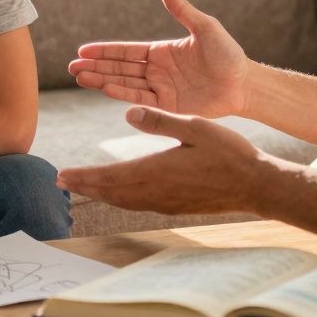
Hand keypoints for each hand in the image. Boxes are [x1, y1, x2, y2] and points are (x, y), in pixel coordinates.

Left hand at [55, 106, 264, 214]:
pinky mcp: (175, 207)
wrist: (255, 185)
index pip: (109, 176)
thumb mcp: (194, 126)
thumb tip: (128, 110)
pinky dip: (120, 198)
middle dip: (84, 186)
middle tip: (61, 182)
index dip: (83, 176)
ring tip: (83, 186)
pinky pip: (138, 204)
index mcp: (155, 170)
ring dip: (100, 193)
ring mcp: (165, 202)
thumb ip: (160, 120)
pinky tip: (120, 193)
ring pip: (123, 200)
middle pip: (110, 192)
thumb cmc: (228, 153)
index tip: (61, 174)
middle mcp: (155, 191)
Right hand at [68, 0, 248, 117]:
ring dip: (103, 81)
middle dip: (96, 67)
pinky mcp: (169, 106)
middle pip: (120, 68)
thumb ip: (182, 10)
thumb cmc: (228, 54)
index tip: (82, 51)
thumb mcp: (205, 28)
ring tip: (80, 78)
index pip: (126, 51)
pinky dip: (123, 94)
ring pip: (125, 84)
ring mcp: (161, 89)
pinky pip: (141, 99)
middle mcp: (157, 70)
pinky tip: (106, 89)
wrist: (244, 85)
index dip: (104, 51)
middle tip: (72, 67)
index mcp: (161, 52)